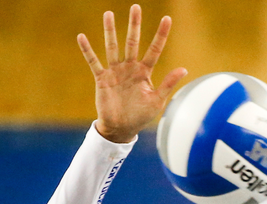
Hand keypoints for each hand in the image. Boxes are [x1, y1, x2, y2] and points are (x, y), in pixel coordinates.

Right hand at [77, 5, 186, 143]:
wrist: (121, 129)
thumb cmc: (140, 116)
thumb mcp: (157, 101)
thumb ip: (168, 84)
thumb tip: (184, 69)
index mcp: (144, 72)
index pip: (154, 49)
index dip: (161, 35)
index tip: (167, 19)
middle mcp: (130, 68)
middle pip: (132, 42)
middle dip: (134, 25)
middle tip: (136, 7)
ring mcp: (115, 72)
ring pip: (112, 47)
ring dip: (110, 31)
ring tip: (108, 13)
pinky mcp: (102, 79)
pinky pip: (94, 62)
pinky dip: (88, 50)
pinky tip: (81, 37)